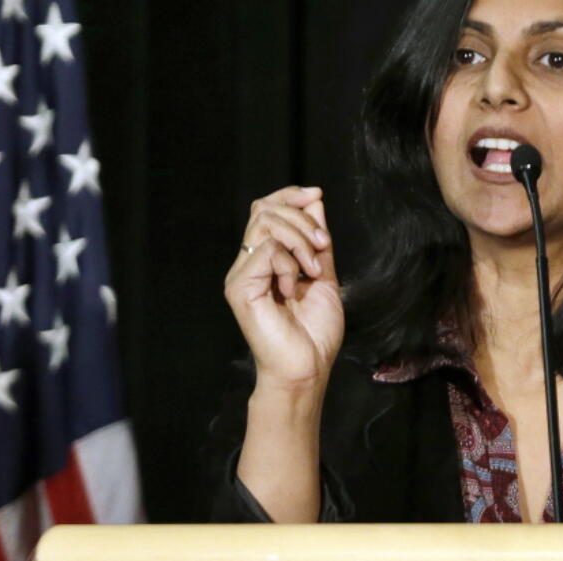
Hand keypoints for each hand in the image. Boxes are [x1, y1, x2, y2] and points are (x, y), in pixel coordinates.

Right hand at [223, 185, 343, 392]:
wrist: (308, 367)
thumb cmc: (314, 332)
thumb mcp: (323, 274)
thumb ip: (317, 240)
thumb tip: (314, 201)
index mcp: (265, 259)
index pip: (266, 208)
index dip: (290, 196)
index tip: (316, 194)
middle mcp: (248, 263)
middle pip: (265, 209)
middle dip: (302, 219)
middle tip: (322, 246)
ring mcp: (241, 275)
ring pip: (266, 224)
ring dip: (300, 240)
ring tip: (312, 270)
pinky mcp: (239, 287)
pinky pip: (267, 250)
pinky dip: (290, 264)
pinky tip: (293, 289)